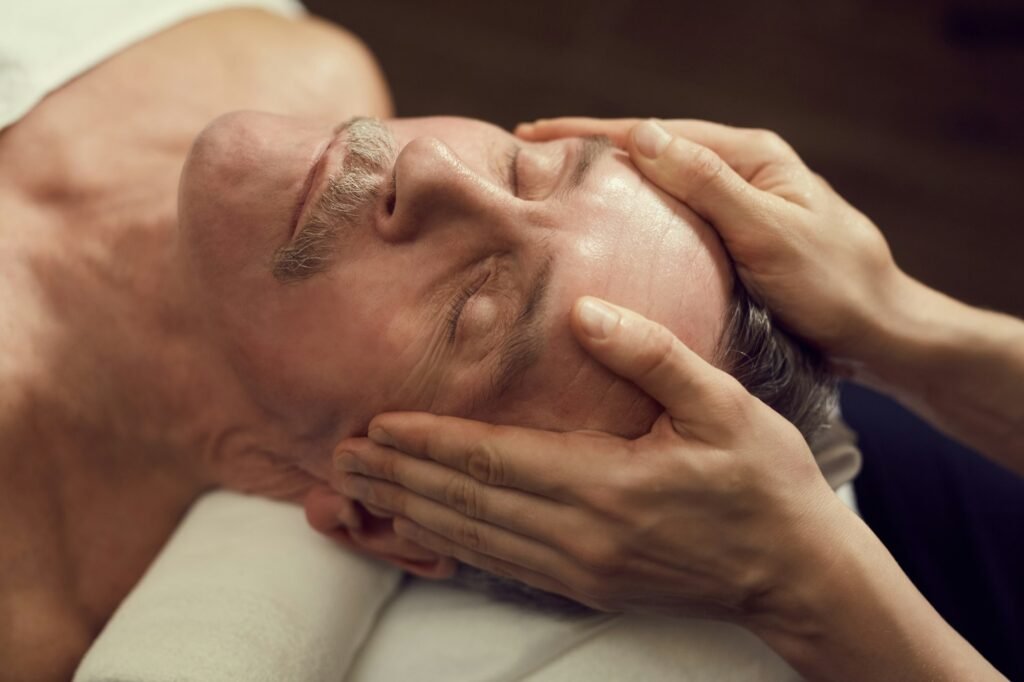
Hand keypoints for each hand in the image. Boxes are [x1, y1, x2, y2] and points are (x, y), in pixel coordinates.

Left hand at [333, 296, 849, 623]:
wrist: (796, 573)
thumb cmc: (767, 483)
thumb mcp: (724, 406)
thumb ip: (652, 355)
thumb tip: (586, 313)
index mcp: (609, 486)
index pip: (496, 459)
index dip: (431, 440)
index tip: (378, 421)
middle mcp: (582, 535)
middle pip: (469, 502)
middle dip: (401, 476)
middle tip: (341, 456)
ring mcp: (581, 569)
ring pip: (474, 539)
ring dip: (413, 512)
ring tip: (362, 490)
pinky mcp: (588, 585)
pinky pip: (501, 565)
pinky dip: (451, 545)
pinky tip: (424, 531)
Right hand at [519, 117, 910, 368]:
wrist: (879, 334)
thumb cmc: (835, 284)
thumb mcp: (769, 232)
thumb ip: (709, 183)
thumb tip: (644, 135)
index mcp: (750, 157)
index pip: (657, 134)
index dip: (592, 132)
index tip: (534, 134)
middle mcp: (740, 174)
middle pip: (653, 154)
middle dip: (592, 154)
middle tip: (531, 163)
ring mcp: (735, 210)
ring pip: (659, 191)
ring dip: (610, 189)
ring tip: (555, 196)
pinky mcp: (733, 244)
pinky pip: (672, 226)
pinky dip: (635, 226)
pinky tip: (606, 240)